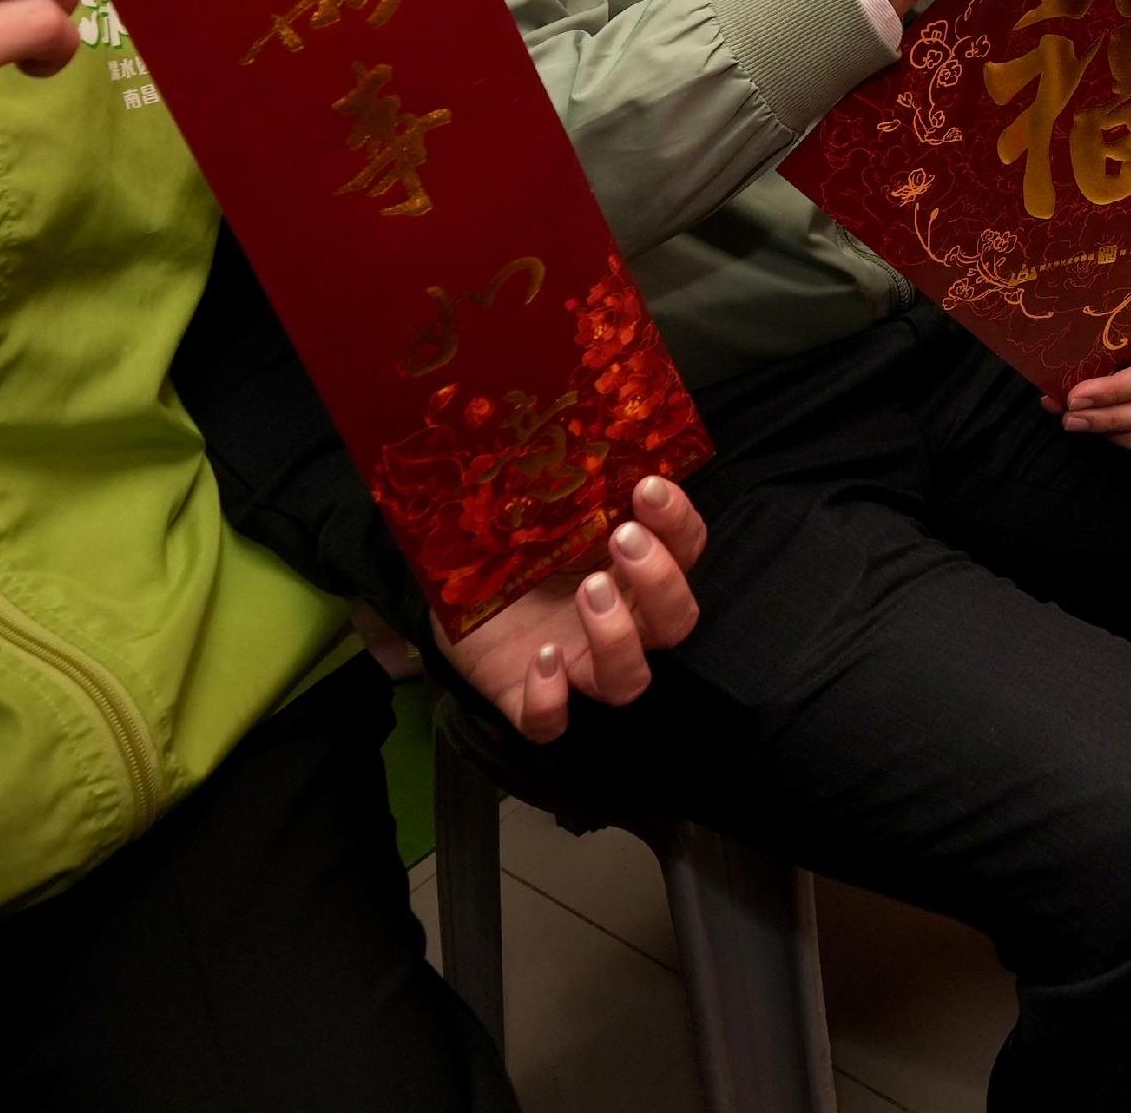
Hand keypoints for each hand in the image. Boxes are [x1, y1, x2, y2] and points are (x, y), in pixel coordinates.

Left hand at [435, 474, 710, 742]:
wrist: (445, 589)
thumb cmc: (506, 542)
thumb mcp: (535, 504)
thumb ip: (562, 478)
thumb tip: (555, 405)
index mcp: (628, 570)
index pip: (685, 551)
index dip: (679, 524)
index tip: (648, 487)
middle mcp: (617, 621)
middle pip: (676, 621)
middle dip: (660, 580)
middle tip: (620, 538)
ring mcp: (576, 667)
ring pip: (629, 680)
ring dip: (618, 636)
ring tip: (588, 589)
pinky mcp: (527, 701)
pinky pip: (551, 724)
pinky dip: (551, 699)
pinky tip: (539, 660)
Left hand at [1056, 309, 1130, 453]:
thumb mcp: (1116, 315)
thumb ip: (1092, 351)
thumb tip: (1056, 392)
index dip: (1112, 392)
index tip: (1075, 397)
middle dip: (1108, 417)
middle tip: (1070, 417)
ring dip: (1117, 432)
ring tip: (1081, 422)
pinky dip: (1130, 439)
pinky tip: (1102, 428)